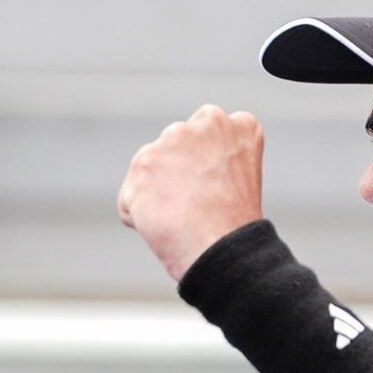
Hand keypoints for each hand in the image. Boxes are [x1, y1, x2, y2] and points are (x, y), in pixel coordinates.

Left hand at [118, 104, 264, 279]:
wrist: (221, 248)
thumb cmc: (235, 228)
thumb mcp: (241, 180)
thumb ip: (215, 160)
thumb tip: (179, 171)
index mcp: (239, 126)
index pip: (210, 132)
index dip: (208, 165)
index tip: (219, 188)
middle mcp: (205, 124)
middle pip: (175, 149)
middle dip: (177, 173)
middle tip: (198, 206)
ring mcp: (171, 142)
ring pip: (151, 172)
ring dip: (157, 196)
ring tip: (182, 219)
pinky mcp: (142, 164)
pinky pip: (130, 198)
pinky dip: (140, 216)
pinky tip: (164, 226)